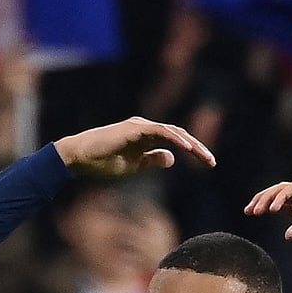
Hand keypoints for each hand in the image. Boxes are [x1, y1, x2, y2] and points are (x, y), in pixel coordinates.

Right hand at [53, 116, 215, 177]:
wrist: (79, 158)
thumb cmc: (102, 162)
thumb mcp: (134, 166)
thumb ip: (153, 160)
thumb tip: (173, 159)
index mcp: (146, 136)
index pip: (176, 141)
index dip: (194, 151)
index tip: (208, 164)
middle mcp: (145, 128)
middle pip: (179, 134)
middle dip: (197, 148)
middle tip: (212, 162)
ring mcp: (139, 126)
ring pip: (172, 131)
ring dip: (190, 143)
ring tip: (203, 156)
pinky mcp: (133, 129)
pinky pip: (158, 131)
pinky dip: (173, 138)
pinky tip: (186, 148)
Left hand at [244, 181, 291, 257]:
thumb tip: (287, 232)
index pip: (280, 204)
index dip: (263, 206)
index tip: (248, 213)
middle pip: (279, 194)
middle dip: (262, 199)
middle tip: (249, 210)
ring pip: (285, 189)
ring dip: (269, 197)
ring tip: (258, 210)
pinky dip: (283, 196)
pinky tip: (273, 208)